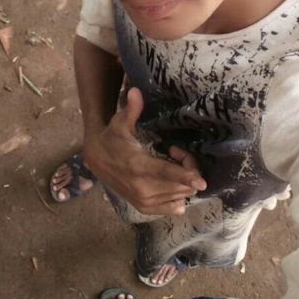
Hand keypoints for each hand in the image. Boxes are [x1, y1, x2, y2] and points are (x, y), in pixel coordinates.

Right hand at [84, 87, 206, 215]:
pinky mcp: (145, 208)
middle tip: (175, 151)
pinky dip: (179, 194)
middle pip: (181, 184)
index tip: (201, 182)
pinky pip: (175, 207)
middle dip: (188, 167)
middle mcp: (143, 188)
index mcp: (138, 166)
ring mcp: (145, 201)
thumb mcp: (120, 123)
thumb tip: (135, 91)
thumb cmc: (112, 139)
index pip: (166, 173)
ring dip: (184, 180)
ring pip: (182, 196)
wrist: (97, 161)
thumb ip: (131, 109)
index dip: (185, 176)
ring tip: (170, 163)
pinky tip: (170, 181)